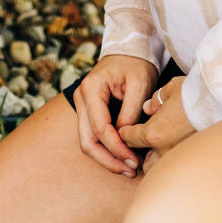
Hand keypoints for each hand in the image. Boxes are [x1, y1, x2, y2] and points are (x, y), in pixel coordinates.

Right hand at [73, 54, 158, 175]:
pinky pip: (93, 136)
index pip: (100, 127)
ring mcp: (83, 105)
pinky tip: (124, 157)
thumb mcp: (140, 84)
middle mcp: (81, 98)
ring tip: (129, 168)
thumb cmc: (136, 65)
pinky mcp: (89, 112)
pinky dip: (107, 150)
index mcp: (92, 88)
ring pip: (87, 142)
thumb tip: (125, 137)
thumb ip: (132, 110)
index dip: (116, 148)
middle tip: (130, 170)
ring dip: (107, 158)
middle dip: (108, 160)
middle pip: (87, 140)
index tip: (134, 160)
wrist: (129, 52)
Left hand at [119, 72, 195, 172]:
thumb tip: (149, 108)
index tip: (125, 129)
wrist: (219, 102)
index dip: (125, 133)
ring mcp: (180, 158)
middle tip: (144, 140)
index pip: (130, 138)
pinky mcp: (195, 159)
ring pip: (162, 168)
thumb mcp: (169, 89)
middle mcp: (165, 151)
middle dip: (142, 153)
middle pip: (144, 162)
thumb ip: (155, 101)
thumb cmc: (193, 93)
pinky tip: (178, 147)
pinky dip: (174, 160)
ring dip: (158, 160)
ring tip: (162, 146)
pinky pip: (178, 165)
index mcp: (154, 133)